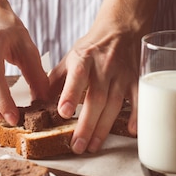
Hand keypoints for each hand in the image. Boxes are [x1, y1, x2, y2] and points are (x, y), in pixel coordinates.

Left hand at [49, 27, 139, 153]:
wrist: (120, 29)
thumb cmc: (91, 48)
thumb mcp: (69, 58)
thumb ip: (55, 80)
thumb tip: (37, 102)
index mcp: (83, 59)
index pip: (77, 76)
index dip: (71, 94)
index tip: (64, 113)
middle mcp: (103, 67)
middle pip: (96, 98)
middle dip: (87, 124)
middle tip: (77, 145)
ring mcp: (121, 75)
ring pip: (114, 104)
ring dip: (103, 128)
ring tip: (93, 146)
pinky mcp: (135, 80)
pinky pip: (138, 100)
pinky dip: (136, 116)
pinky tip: (131, 132)